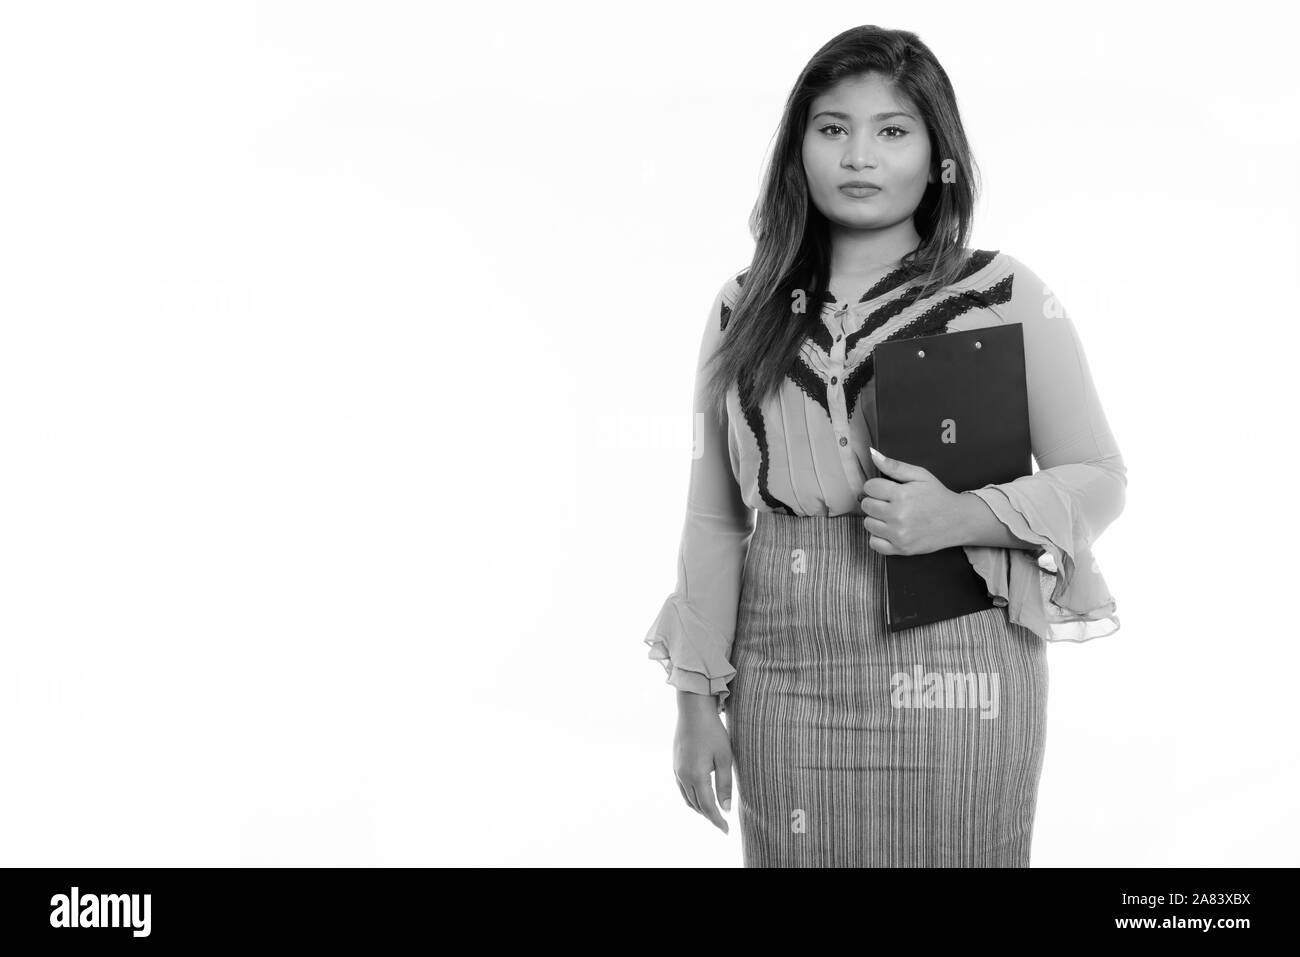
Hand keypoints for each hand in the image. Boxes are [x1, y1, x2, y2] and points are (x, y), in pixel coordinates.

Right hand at [674, 691, 731, 833]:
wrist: (692, 710)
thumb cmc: (713, 732)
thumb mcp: (725, 758)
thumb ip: (725, 785)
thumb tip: (726, 808)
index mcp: (696, 776)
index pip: (708, 807)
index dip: (718, 821)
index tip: (727, 831)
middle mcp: (683, 776)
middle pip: (697, 806)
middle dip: (710, 816)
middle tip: (723, 822)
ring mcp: (677, 770)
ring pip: (688, 799)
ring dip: (700, 808)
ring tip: (714, 812)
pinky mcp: (675, 764)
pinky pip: (682, 788)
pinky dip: (692, 797)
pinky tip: (701, 795)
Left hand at [861, 447, 963, 555]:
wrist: (958, 521)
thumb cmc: (937, 496)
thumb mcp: (920, 475)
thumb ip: (895, 466)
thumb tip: (873, 454)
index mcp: (902, 495)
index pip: (870, 487)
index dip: (876, 486)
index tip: (886, 489)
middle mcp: (898, 516)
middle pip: (867, 505)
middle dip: (876, 501)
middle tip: (890, 502)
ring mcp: (899, 534)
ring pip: (868, 524)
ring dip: (877, 519)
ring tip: (892, 516)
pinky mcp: (901, 549)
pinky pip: (874, 543)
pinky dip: (879, 537)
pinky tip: (890, 530)